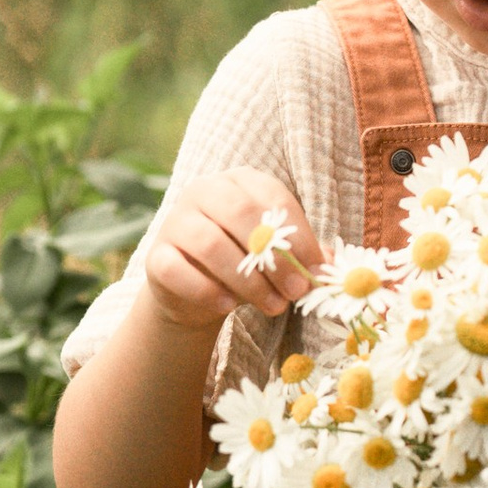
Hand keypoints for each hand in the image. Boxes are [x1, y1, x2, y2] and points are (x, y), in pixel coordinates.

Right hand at [140, 166, 326, 336]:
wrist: (194, 291)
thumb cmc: (243, 262)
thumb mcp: (275, 253)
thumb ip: (301, 254)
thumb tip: (332, 264)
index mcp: (240, 181)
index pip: (273, 197)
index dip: (298, 234)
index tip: (317, 269)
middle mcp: (204, 191)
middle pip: (240, 214)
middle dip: (275, 256)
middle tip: (297, 290)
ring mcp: (175, 221)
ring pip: (210, 244)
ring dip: (247, 279)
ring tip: (273, 306)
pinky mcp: (155, 256)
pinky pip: (178, 270)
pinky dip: (206, 290)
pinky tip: (228, 306)